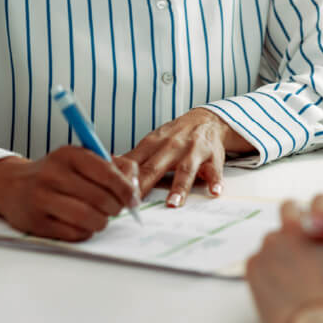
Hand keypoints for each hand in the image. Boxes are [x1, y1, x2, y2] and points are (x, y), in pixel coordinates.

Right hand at [0, 149, 137, 240]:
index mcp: (69, 154)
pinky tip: (83, 225)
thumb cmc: (57, 173)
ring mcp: (41, 198)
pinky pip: (72, 233)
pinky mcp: (35, 222)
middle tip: (116, 210)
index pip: (107, 173)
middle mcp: (52, 174)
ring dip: (102, 222)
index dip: (126, 190)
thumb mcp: (83, 158)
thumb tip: (135, 187)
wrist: (11, 185)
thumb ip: (115, 167)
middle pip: (100, 198)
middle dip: (116, 208)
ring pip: (87, 218)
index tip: (133, 200)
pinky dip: (85, 232)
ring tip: (101, 218)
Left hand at [122, 108, 252, 206]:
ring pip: (185, 170)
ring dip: (179, 187)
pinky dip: (215, 181)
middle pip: (155, 167)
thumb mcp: (151, 141)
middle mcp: (173, 147)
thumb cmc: (175, 136)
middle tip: (134, 203)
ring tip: (173, 203)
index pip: (135, 163)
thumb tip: (106, 168)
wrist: (206, 119)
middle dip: (144, 184)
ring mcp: (193, 152)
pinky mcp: (213, 158)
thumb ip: (133, 157)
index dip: (123, 178)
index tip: (112, 193)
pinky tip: (215, 192)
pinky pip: (215, 171)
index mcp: (154, 144)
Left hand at [245, 199, 322, 322]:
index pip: (319, 200)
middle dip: (299, 220)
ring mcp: (266, 249)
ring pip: (274, 236)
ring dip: (284, 245)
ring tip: (300, 267)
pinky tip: (286, 282)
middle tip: (312, 243)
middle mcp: (286, 229)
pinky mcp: (252, 268)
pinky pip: (260, 259)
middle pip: (290, 210)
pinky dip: (270, 267)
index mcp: (315, 221)